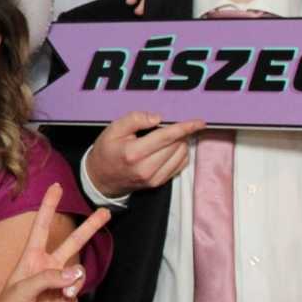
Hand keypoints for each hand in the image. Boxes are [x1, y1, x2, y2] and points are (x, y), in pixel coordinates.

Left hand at [0, 184, 109, 301]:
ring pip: (77, 276)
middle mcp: (46, 268)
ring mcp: (56, 286)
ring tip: (60, 297)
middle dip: (89, 228)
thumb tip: (77, 273)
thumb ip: (50, 278)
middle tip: (105, 213)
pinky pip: (72, 301)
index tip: (57, 187)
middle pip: (72, 243)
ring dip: (71, 286)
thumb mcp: (22, 290)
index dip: (49, 207)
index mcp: (31, 258)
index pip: (42, 227)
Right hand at [86, 111, 203, 198]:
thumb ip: (134, 119)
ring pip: (181, 155)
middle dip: (179, 133)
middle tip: (170, 125)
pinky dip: (179, 154)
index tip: (200, 122)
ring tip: (167, 137)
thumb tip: (158, 118)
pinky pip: (180, 165)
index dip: (185, 128)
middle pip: (177, 145)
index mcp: (134, 153)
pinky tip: (169, 148)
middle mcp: (146, 168)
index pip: (166, 137)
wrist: (101, 179)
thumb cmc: (106, 151)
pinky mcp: (159, 183)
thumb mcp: (113, 129)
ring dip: (180, 143)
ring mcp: (154, 178)